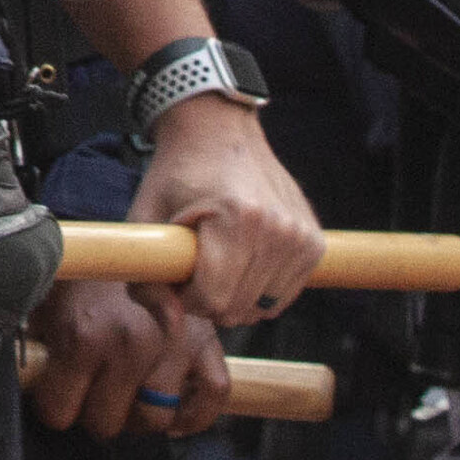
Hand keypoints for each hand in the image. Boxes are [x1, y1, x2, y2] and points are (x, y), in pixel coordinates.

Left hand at [22, 276, 224, 440]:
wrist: (128, 238)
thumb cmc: (82, 276)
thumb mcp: (43, 303)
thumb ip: (33, 345)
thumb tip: (25, 382)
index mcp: (84, 334)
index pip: (60, 413)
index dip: (54, 406)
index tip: (56, 393)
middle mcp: (131, 342)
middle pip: (107, 423)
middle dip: (94, 413)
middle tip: (91, 392)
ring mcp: (174, 345)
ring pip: (155, 420)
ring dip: (138, 415)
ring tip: (125, 394)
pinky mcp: (208, 343)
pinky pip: (211, 397)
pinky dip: (193, 413)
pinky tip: (171, 407)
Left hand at [136, 97, 320, 328]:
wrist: (218, 130)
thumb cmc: (177, 175)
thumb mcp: (145, 220)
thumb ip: (148, 283)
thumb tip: (173, 329)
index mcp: (236, 218)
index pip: (212, 299)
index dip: (185, 297)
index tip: (176, 273)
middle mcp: (277, 228)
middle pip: (238, 308)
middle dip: (208, 298)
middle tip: (195, 263)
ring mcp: (300, 235)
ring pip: (262, 308)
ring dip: (235, 296)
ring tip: (218, 259)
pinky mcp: (314, 242)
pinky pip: (283, 296)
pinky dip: (259, 290)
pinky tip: (242, 261)